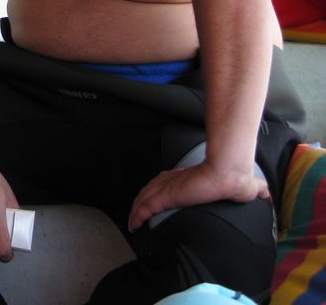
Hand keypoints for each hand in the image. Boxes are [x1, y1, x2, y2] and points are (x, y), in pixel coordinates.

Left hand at [128, 161, 268, 230]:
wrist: (229, 174)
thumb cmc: (237, 179)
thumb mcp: (248, 186)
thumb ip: (255, 189)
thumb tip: (267, 193)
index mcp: (187, 178)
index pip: (166, 184)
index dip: (159, 193)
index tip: (155, 202)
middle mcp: (173, 180)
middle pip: (150, 191)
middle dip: (142, 202)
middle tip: (137, 215)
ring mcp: (167, 187)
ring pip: (143, 200)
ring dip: (136, 211)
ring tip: (132, 222)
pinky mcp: (165, 196)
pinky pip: (144, 208)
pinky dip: (136, 216)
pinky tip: (132, 224)